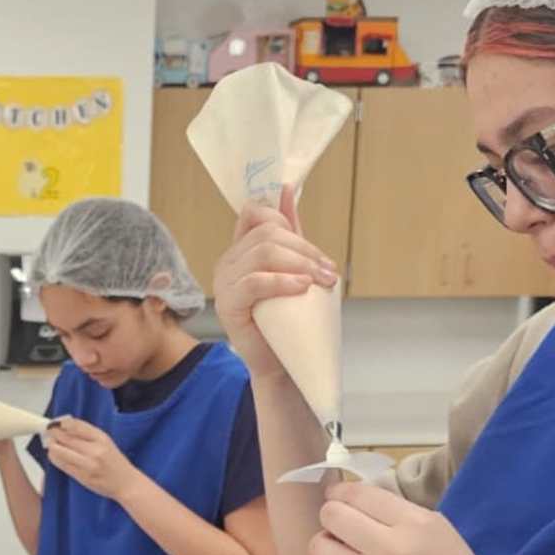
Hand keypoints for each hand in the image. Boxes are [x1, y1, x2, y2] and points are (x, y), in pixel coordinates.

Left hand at [46, 418, 140, 500]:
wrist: (125, 483)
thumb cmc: (115, 462)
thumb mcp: (106, 442)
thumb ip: (87, 435)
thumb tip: (66, 428)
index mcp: (102, 438)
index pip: (77, 426)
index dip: (63, 423)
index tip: (57, 423)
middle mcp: (94, 450)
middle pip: (66, 438)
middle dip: (54, 434)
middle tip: (50, 432)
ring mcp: (87, 464)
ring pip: (60, 451)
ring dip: (53, 446)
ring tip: (53, 444)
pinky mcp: (81, 476)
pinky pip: (61, 464)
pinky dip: (55, 458)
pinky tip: (55, 455)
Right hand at [213, 185, 339, 379]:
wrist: (281, 364)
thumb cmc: (289, 321)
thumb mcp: (294, 270)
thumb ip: (289, 234)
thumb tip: (286, 190)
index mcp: (240, 251)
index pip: (254, 213)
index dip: (286, 221)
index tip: (316, 251)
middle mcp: (228, 263)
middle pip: (266, 234)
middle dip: (304, 249)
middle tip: (329, 271)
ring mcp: (224, 283)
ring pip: (262, 253)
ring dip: (300, 263)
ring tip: (323, 281)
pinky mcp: (228, 305)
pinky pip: (254, 282)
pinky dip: (283, 281)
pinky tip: (302, 288)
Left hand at [299, 482, 520, 554]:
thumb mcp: (440, 529)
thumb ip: (399, 512)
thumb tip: (358, 503)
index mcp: (414, 524)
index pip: (360, 494)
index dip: (341, 491)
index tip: (338, 495)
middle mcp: (388, 548)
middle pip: (332, 515)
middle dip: (333, 515)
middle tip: (343, 525)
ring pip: (318, 546)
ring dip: (325, 544)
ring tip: (340, 551)